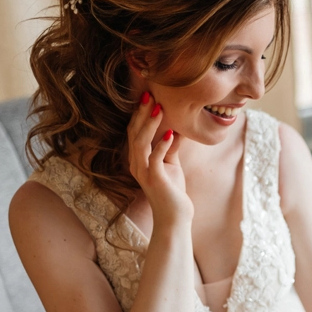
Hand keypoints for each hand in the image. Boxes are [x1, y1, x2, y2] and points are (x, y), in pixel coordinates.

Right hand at [126, 93, 192, 226]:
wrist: (175, 216)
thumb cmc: (172, 190)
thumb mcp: (171, 163)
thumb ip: (170, 146)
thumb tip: (178, 127)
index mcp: (138, 159)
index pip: (134, 132)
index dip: (139, 114)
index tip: (148, 97)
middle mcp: (136, 163)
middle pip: (134, 133)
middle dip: (141, 113)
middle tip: (150, 95)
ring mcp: (144, 172)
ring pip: (141, 143)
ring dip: (150, 125)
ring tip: (159, 109)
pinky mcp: (154, 179)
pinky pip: (155, 158)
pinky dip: (162, 144)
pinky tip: (171, 133)